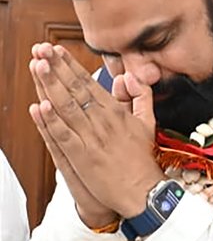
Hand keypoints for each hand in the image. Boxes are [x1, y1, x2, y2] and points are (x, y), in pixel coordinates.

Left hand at [29, 44, 163, 218]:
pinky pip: (63, 136)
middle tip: (41, 49)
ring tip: (37, 66)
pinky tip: (39, 107)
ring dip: (50, 85)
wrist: (144, 191)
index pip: (89, 83)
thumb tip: (130, 76)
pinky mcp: (83, 157)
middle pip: (75, 90)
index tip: (57, 51)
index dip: (71, 66)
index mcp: (117, 113)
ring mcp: (92, 139)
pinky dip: (51, 121)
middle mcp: (103, 122)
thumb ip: (141, 97)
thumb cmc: (143, 160)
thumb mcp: (148, 123)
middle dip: (56, 67)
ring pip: (66, 107)